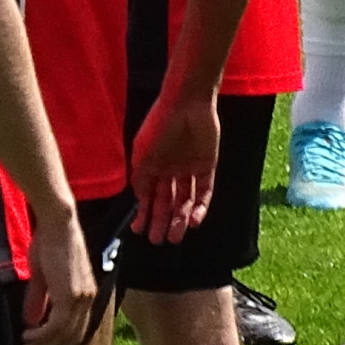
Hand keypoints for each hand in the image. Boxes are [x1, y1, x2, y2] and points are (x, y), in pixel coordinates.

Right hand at [19, 218, 100, 344]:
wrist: (57, 224)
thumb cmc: (49, 242)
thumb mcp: (42, 276)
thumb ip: (39, 299)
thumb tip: (31, 321)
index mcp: (85, 295)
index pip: (75, 329)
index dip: (57, 342)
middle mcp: (88, 300)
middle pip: (72, 338)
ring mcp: (81, 299)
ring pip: (64, 335)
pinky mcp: (71, 297)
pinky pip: (57, 327)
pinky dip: (43, 335)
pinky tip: (28, 335)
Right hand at [127, 88, 218, 242]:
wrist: (186, 103)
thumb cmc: (159, 125)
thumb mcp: (142, 153)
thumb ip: (140, 177)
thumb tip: (137, 200)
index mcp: (152, 166)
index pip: (148, 195)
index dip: (144, 213)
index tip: (139, 230)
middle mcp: (170, 169)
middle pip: (167, 201)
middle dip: (162, 221)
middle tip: (158, 240)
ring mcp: (189, 168)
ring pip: (185, 200)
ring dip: (180, 218)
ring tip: (176, 236)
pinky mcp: (207, 166)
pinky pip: (204, 191)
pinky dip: (199, 206)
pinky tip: (193, 220)